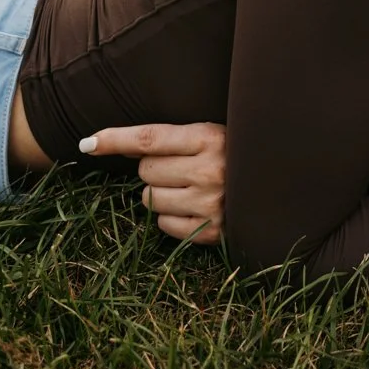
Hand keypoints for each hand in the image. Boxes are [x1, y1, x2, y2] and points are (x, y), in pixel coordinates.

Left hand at [80, 123, 226, 243]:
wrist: (280, 186)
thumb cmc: (239, 156)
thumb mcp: (213, 135)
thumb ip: (171, 139)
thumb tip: (118, 145)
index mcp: (212, 138)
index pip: (149, 139)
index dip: (115, 140)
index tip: (88, 143)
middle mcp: (210, 171)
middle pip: (145, 171)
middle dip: (155, 169)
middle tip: (182, 167)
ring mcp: (210, 204)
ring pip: (150, 199)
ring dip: (161, 194)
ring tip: (190, 188)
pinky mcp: (211, 232)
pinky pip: (163, 226)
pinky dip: (171, 218)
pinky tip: (193, 209)